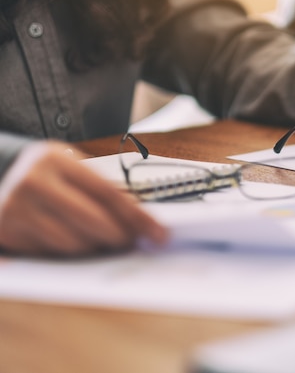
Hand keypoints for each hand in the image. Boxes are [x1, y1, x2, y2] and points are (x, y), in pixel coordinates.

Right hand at [0, 142, 167, 256]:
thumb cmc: (44, 174)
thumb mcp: (69, 167)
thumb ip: (100, 188)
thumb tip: (142, 219)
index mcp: (55, 159)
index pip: (108, 193)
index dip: (139, 217)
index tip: (160, 233)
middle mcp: (33, 182)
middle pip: (93, 220)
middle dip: (120, 236)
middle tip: (134, 242)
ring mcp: (16, 208)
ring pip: (73, 243)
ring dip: (96, 248)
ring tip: (104, 241)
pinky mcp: (6, 232)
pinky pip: (51, 253)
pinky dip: (70, 253)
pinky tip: (77, 243)